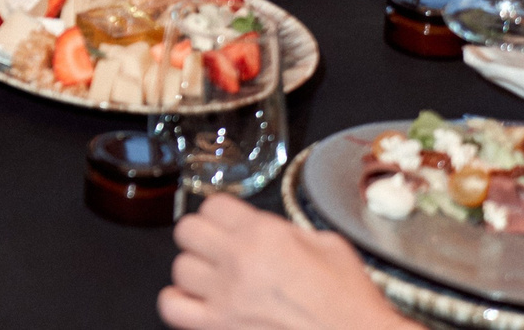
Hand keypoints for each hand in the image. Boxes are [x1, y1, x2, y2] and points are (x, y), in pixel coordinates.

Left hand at [159, 194, 406, 329]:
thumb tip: (265, 231)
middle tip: (218, 250)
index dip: (221, 215)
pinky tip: (201, 303)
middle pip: (187, 231)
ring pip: (179, 267)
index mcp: (264, 234)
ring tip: (216, 280)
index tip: (228, 225)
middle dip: (202, 237)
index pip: (213, 205)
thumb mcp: (329, 246)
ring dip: (195, 272)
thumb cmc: (351, 304)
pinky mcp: (218, 328)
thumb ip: (287, 231)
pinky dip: (179, 301)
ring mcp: (225, 298)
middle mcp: (239, 261)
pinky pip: (172, 305)